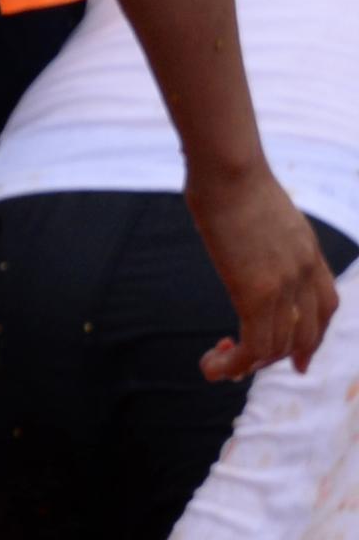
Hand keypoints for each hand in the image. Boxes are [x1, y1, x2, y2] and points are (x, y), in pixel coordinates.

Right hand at [184, 161, 338, 376]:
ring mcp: (285, 284)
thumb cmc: (232, 178)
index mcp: (308, 252)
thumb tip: (241, 237)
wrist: (230, 171)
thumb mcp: (261, 210)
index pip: (325, 306)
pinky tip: (214, 364)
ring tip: (218, 364)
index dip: (313, 337)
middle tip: (247, 368)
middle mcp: (304, 273)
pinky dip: (236, 363)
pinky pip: (255, 345)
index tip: (298, 359)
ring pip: (278, 346)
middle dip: (281, 358)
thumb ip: (262, 234)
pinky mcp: (257, 292)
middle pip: (307, 333)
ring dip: (248, 364)